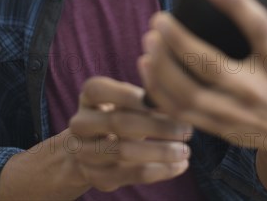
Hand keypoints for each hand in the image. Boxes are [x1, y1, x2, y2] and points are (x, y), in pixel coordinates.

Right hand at [67, 77, 191, 191]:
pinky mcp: (96, 176)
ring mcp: (85, 152)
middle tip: (186, 129)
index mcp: (88, 95)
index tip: (163, 100)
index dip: (130, 95)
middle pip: (118, 123)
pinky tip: (179, 166)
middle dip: (156, 126)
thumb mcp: (126, 97)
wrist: (92, 145)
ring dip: (160, 152)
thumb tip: (175, 95)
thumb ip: (145, 93)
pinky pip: (131, 175)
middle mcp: (80, 123)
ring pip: (124, 152)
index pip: (101, 90)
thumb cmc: (121, 112)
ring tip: (185, 150)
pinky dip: (160, 171)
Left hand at [138, 0, 266, 196]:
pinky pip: (180, 111)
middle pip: (211, 65)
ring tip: (149, 39)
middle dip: (180, 41)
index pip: (258, 29)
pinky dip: (158, 90)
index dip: (235, 4)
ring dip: (163, 66)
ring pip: (189, 93)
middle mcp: (256, 89)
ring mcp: (234, 112)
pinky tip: (147, 66)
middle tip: (158, 19)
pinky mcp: (217, 126)